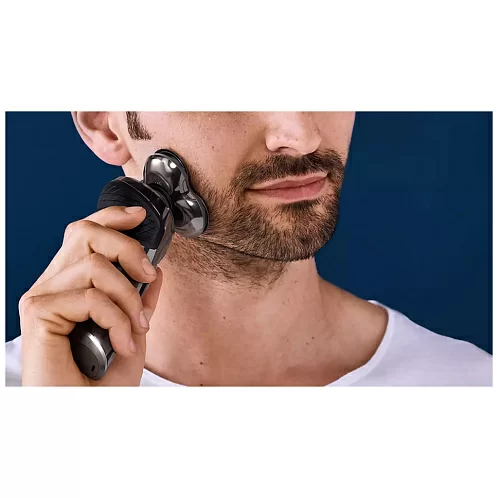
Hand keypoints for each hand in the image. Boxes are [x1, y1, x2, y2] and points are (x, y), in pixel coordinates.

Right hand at [19, 206, 162, 385]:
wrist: (87, 414)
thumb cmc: (105, 379)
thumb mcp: (133, 330)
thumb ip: (141, 299)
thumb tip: (156, 270)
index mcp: (70, 284)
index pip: (84, 234)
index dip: (111, 218)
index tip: (140, 218)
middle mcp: (52, 285)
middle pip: (86, 234)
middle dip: (128, 249)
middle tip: (148, 276)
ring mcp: (42, 298)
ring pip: (95, 267)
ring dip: (128, 299)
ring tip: (134, 329)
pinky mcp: (38, 314)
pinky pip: (90, 297)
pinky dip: (116, 319)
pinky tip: (120, 343)